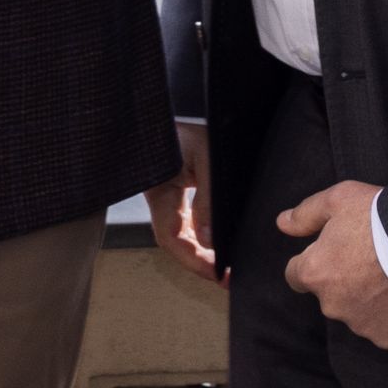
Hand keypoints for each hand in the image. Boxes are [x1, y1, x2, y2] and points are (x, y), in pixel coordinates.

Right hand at [145, 123, 220, 287]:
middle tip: (227, 277)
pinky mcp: (177, 190)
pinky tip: (218, 242)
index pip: (170, 238)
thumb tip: (209, 241)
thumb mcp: (206, 158)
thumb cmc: (186, 128)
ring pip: (180, 234)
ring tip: (226, 265)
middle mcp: (161, 198)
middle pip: (175, 242)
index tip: (217, 274)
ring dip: (200, 251)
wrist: (167, 110)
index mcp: (160, 192)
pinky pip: (186, 220)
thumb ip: (207, 201)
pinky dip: (201, 235)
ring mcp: (168, 195)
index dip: (192, 260)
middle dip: (199, 263)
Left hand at [276, 183, 387, 350]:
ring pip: (358, 313)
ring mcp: (362, 325)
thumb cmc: (383, 217)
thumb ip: (306, 214)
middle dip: (345, 280)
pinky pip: (387, 329)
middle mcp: (332, 305)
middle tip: (373, 259)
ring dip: (369, 300)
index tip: (334, 253)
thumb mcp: (339, 199)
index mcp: (314, 273)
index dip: (314, 262)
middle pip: (330, 295)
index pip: (296, 275)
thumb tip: (282, 224)